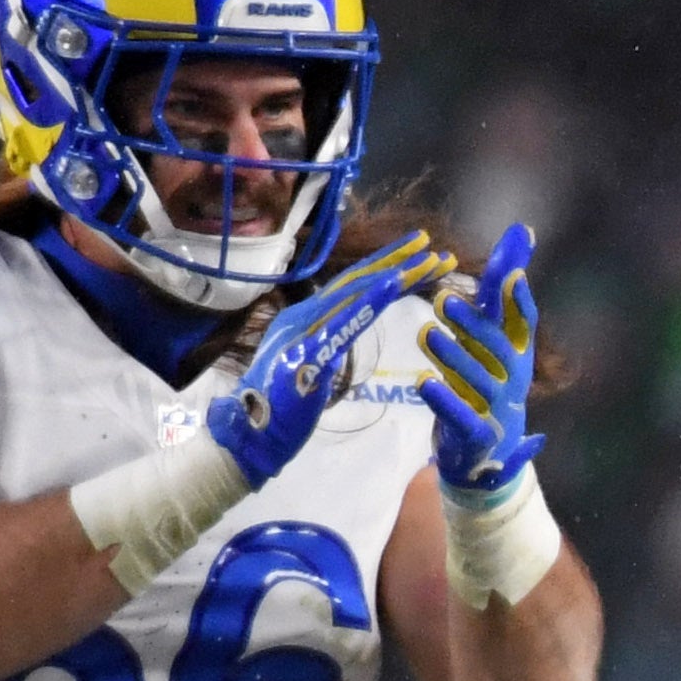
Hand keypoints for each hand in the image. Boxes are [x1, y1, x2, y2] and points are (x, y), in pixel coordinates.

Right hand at [204, 232, 440, 485]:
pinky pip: (348, 318)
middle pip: (358, 280)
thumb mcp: (310, 369)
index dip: (385, 268)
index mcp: (305, 319)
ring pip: (358, 291)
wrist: (248, 438)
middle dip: (397, 259)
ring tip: (430, 257)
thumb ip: (325, 346)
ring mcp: (305, 330)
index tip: (419, 256)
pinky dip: (374, 297)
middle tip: (432, 243)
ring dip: (396, 272)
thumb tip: (340, 336)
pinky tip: (397, 282)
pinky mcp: (311, 350)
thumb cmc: (278, 410)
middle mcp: (304, 315)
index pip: (352, 288)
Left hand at [421, 224, 544, 497]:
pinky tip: (423, 382)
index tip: (511, 274)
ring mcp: (498, 410)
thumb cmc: (485, 386)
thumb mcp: (492, 340)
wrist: (487, 458)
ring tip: (426, 333)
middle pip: (498, 349)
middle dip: (473, 324)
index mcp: (518, 354)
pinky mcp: (477, 437)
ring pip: (479, 380)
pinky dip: (444, 400)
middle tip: (442, 299)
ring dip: (454, 356)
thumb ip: (499, 294)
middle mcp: (513, 380)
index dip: (517, 299)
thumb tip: (520, 234)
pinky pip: (463, 417)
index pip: (523, 323)